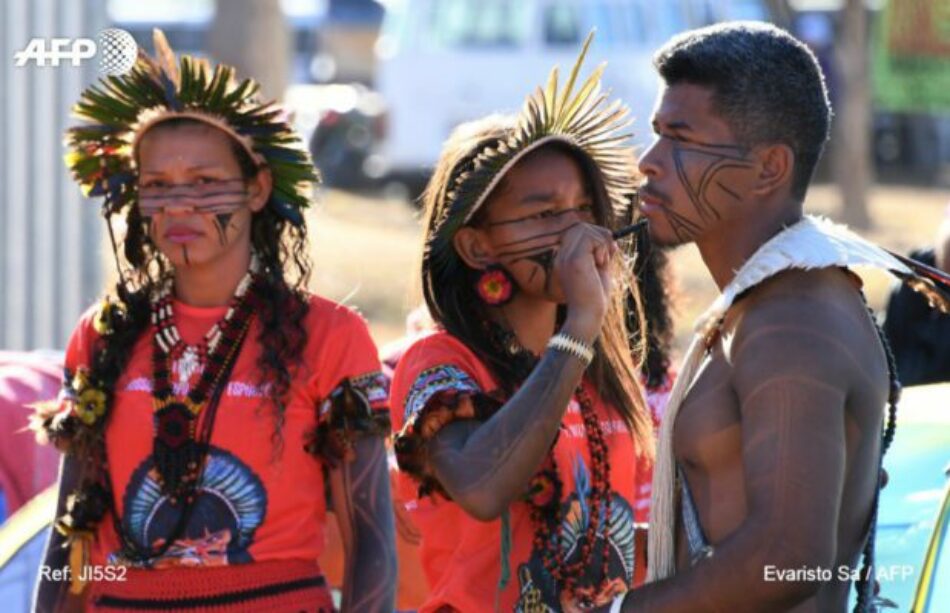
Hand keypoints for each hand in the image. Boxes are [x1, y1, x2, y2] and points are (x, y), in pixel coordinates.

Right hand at [555, 222, 616, 341]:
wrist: (587, 317)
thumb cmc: (595, 300)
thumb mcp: (601, 272)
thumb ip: (603, 255)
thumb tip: (612, 239)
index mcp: (565, 259)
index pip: (577, 232)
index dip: (596, 235)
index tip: (609, 249)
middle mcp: (562, 256)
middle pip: (580, 226)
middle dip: (600, 234)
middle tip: (610, 252)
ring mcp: (566, 257)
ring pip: (585, 229)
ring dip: (602, 241)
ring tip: (604, 262)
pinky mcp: (575, 260)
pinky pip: (590, 238)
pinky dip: (602, 247)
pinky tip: (602, 264)